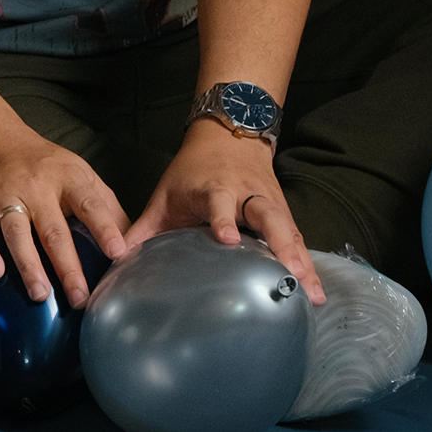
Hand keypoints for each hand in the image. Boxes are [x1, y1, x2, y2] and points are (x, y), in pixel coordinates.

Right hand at [0, 129, 130, 307]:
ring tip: (40, 294)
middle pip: (52, 229)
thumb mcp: (81, 175)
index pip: (89, 205)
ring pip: (16, 231)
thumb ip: (106, 207)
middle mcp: (35, 186)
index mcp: (67, 178)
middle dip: (66, 265)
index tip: (118, 253)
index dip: (104, 228)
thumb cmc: (46, 166)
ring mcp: (4, 194)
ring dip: (28, 264)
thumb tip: (135, 244)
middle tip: (80, 297)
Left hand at [125, 118, 325, 304]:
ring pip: (289, 230)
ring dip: (301, 260)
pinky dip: (307, 263)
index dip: (222, 218)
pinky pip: (297, 239)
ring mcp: (269, 203)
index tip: (226, 239)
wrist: (228, 136)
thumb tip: (117, 257)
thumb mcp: (165, 194)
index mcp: (214, 187)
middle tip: (291, 273)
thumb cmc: (193, 172)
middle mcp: (247, 194)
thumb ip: (144, 227)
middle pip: (268, 216)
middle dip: (280, 244)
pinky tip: (315, 292)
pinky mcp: (283, 215)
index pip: (219, 202)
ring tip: (312, 294)